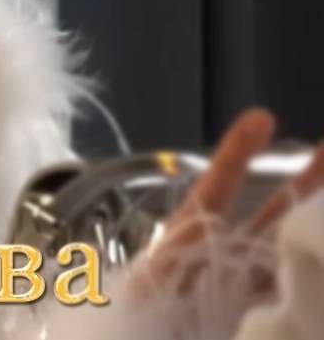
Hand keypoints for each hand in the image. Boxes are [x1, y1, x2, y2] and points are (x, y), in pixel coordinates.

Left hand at [132, 108, 323, 301]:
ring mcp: (250, 297)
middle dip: (308, 182)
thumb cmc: (132, 320)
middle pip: (274, 218)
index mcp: (187, 245)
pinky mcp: (266, 322)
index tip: (262, 118)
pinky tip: (323, 261)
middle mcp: (225, 266)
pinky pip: (294, 302)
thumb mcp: (142, 289)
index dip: (237, 156)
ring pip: (293, 256)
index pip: (216, 192)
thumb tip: (206, 216)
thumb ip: (175, 256)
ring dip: (315, 227)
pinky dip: (312, 284)